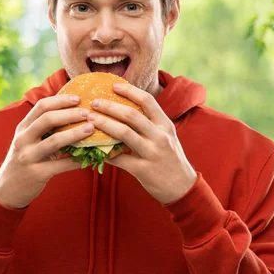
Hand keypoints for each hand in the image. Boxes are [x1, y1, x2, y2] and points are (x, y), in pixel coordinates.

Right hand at [0, 94, 92, 208]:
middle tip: (87, 113)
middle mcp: (23, 139)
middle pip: (47, 120)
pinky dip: (76, 160)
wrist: (8, 189)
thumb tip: (73, 113)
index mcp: (22, 128)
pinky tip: (89, 158)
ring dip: (75, 133)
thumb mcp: (27, 140)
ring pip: (54, 141)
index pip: (41, 106)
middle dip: (70, 114)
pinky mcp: (37, 173)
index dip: (60, 100)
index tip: (78, 99)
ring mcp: (28, 156)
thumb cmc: (24, 159)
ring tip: (91, 129)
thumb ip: (43, 128)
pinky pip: (61, 165)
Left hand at [88, 83, 196, 204]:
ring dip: (104, 124)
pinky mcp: (143, 170)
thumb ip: (150, 124)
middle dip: (110, 106)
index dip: (129, 91)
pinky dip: (105, 153)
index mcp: (165, 125)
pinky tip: (93, 148)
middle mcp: (160, 136)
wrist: (183, 187)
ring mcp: (152, 153)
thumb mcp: (166, 136)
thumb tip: (124, 109)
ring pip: (123, 134)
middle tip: (94, 102)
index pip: (147, 101)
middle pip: (131, 115)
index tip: (113, 86)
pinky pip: (119, 159)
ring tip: (90, 119)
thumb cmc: (171, 158)